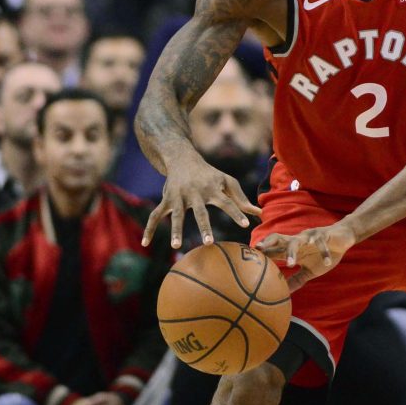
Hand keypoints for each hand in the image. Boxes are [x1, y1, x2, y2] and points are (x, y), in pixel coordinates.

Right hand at [141, 154, 259, 248]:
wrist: (182, 159)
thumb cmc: (210, 175)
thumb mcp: (227, 182)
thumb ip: (241, 199)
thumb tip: (260, 213)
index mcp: (213, 190)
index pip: (228, 203)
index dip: (236, 213)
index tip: (246, 225)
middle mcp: (195, 193)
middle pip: (200, 212)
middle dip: (204, 227)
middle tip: (209, 242)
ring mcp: (179, 197)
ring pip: (176, 215)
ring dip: (175, 230)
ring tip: (175, 245)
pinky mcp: (166, 200)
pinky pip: (155, 216)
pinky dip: (149, 229)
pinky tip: (145, 243)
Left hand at [257, 222, 356, 290]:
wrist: (342, 238)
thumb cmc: (323, 253)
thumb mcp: (310, 271)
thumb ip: (297, 280)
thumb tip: (284, 294)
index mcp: (293, 249)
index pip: (274, 248)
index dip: (262, 252)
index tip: (248, 258)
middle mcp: (298, 240)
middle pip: (279, 238)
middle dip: (269, 243)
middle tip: (259, 250)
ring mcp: (310, 237)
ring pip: (297, 241)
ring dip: (292, 251)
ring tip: (291, 264)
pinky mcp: (324, 235)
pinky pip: (322, 244)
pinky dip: (324, 253)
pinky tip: (325, 262)